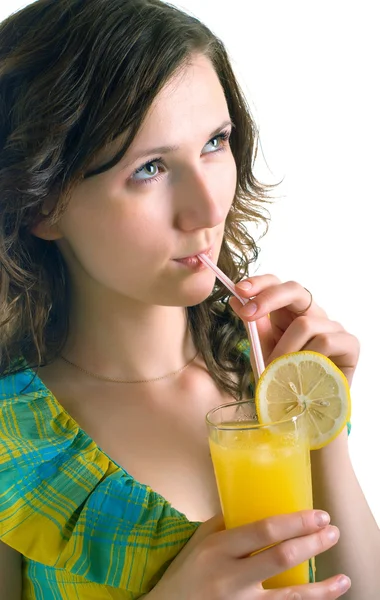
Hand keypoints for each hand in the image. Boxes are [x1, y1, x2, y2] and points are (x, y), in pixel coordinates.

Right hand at [147, 510, 350, 598]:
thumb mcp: (200, 540)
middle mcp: (230, 577)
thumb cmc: (185, 571)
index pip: (263, 531)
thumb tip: (257, 505)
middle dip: (312, 543)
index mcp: (218, 548)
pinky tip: (324, 599)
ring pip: (288, 598)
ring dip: (320, 588)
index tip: (317, 514)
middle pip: (280, 558)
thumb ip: (227, 523)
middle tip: (332, 531)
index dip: (295, 522)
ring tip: (343, 578)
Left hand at [230, 275, 359, 385]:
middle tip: (248, 314)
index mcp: (290, 313)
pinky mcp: (350, 344)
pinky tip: (303, 372)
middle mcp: (313, 314)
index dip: (260, 283)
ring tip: (277, 369)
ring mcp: (333, 327)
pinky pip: (326, 340)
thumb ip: (253, 326)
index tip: (238, 291)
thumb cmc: (282, 380)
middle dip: (268, 298)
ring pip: (306, 323)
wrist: (303, 414)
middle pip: (295, 289)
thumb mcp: (262, 351)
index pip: (278, 284)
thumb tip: (235, 299)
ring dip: (284, 348)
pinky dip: (308, 357)